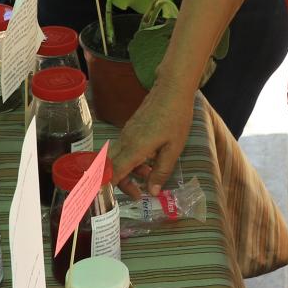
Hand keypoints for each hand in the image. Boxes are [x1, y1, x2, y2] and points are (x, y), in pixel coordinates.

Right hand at [109, 82, 196, 196]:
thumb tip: (152, 192)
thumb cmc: (176, 118)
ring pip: (118, 158)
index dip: (113, 188)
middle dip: (122, 183)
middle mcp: (125, 141)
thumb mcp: (173, 149)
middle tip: (139, 193)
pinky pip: (124, 149)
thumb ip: (161, 171)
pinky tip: (150, 160)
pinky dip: (132, 159)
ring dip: (130, 171)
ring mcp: (126, 133)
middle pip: (111, 167)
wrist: (171, 89)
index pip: (113, 173)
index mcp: (134, 148)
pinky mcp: (131, 128)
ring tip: (150, 175)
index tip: (125, 198)